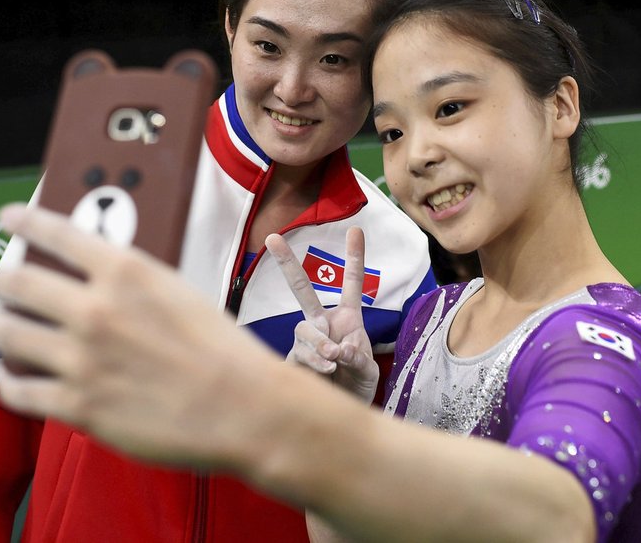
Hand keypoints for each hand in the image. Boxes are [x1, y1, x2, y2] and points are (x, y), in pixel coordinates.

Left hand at [0, 203, 281, 467]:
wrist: (242, 406)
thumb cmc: (222, 348)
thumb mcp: (178, 291)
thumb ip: (133, 283)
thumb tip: (99, 279)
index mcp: (125, 273)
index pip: (58, 234)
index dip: (25, 221)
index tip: (7, 218)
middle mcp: (94, 309)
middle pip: (17, 283)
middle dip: (3, 281)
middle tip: (1, 284)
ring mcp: (81, 359)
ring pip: (7, 334)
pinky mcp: (77, 405)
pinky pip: (19, 391)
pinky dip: (11, 382)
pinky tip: (13, 379)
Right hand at [266, 227, 379, 403]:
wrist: (342, 412)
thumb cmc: (357, 384)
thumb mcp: (368, 370)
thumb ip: (358, 357)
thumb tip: (338, 349)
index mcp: (347, 318)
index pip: (351, 284)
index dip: (354, 257)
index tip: (356, 229)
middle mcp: (323, 323)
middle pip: (302, 289)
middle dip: (286, 263)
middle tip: (272, 237)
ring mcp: (306, 341)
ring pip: (304, 329)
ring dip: (318, 341)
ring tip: (333, 360)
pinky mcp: (294, 360)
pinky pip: (299, 353)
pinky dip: (314, 361)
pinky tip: (326, 371)